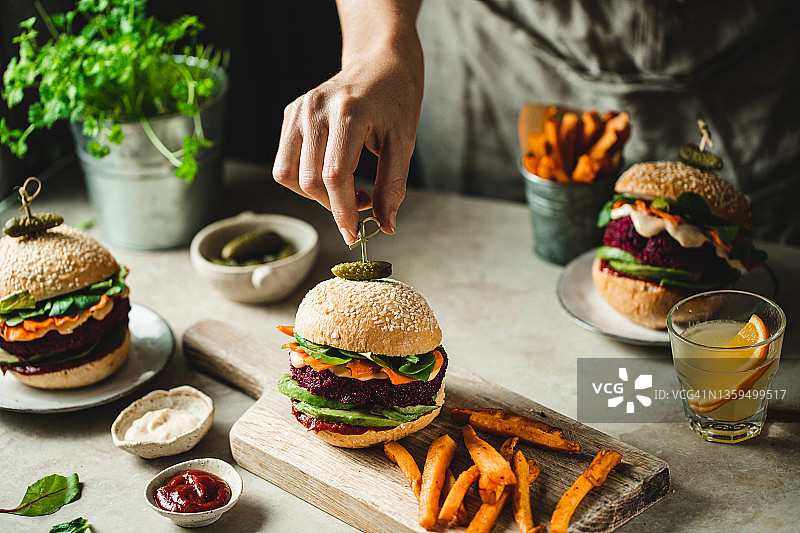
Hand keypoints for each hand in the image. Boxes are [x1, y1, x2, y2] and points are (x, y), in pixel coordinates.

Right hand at [272, 1, 422, 243]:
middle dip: (333, 205)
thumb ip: (393, 187)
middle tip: (362, 204)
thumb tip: (385, 226)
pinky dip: (306, 177)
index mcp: (348, 113)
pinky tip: (333, 170)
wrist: (381, 61)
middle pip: (309, 180)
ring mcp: (298, 110)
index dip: (343, 211)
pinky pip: (286, 161)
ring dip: (314, 194)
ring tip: (345, 189)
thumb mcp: (403, 143)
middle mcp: (315, 109)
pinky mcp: (290, 114)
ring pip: (288, 174)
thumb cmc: (397, 99)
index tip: (354, 232)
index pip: (335, 176)